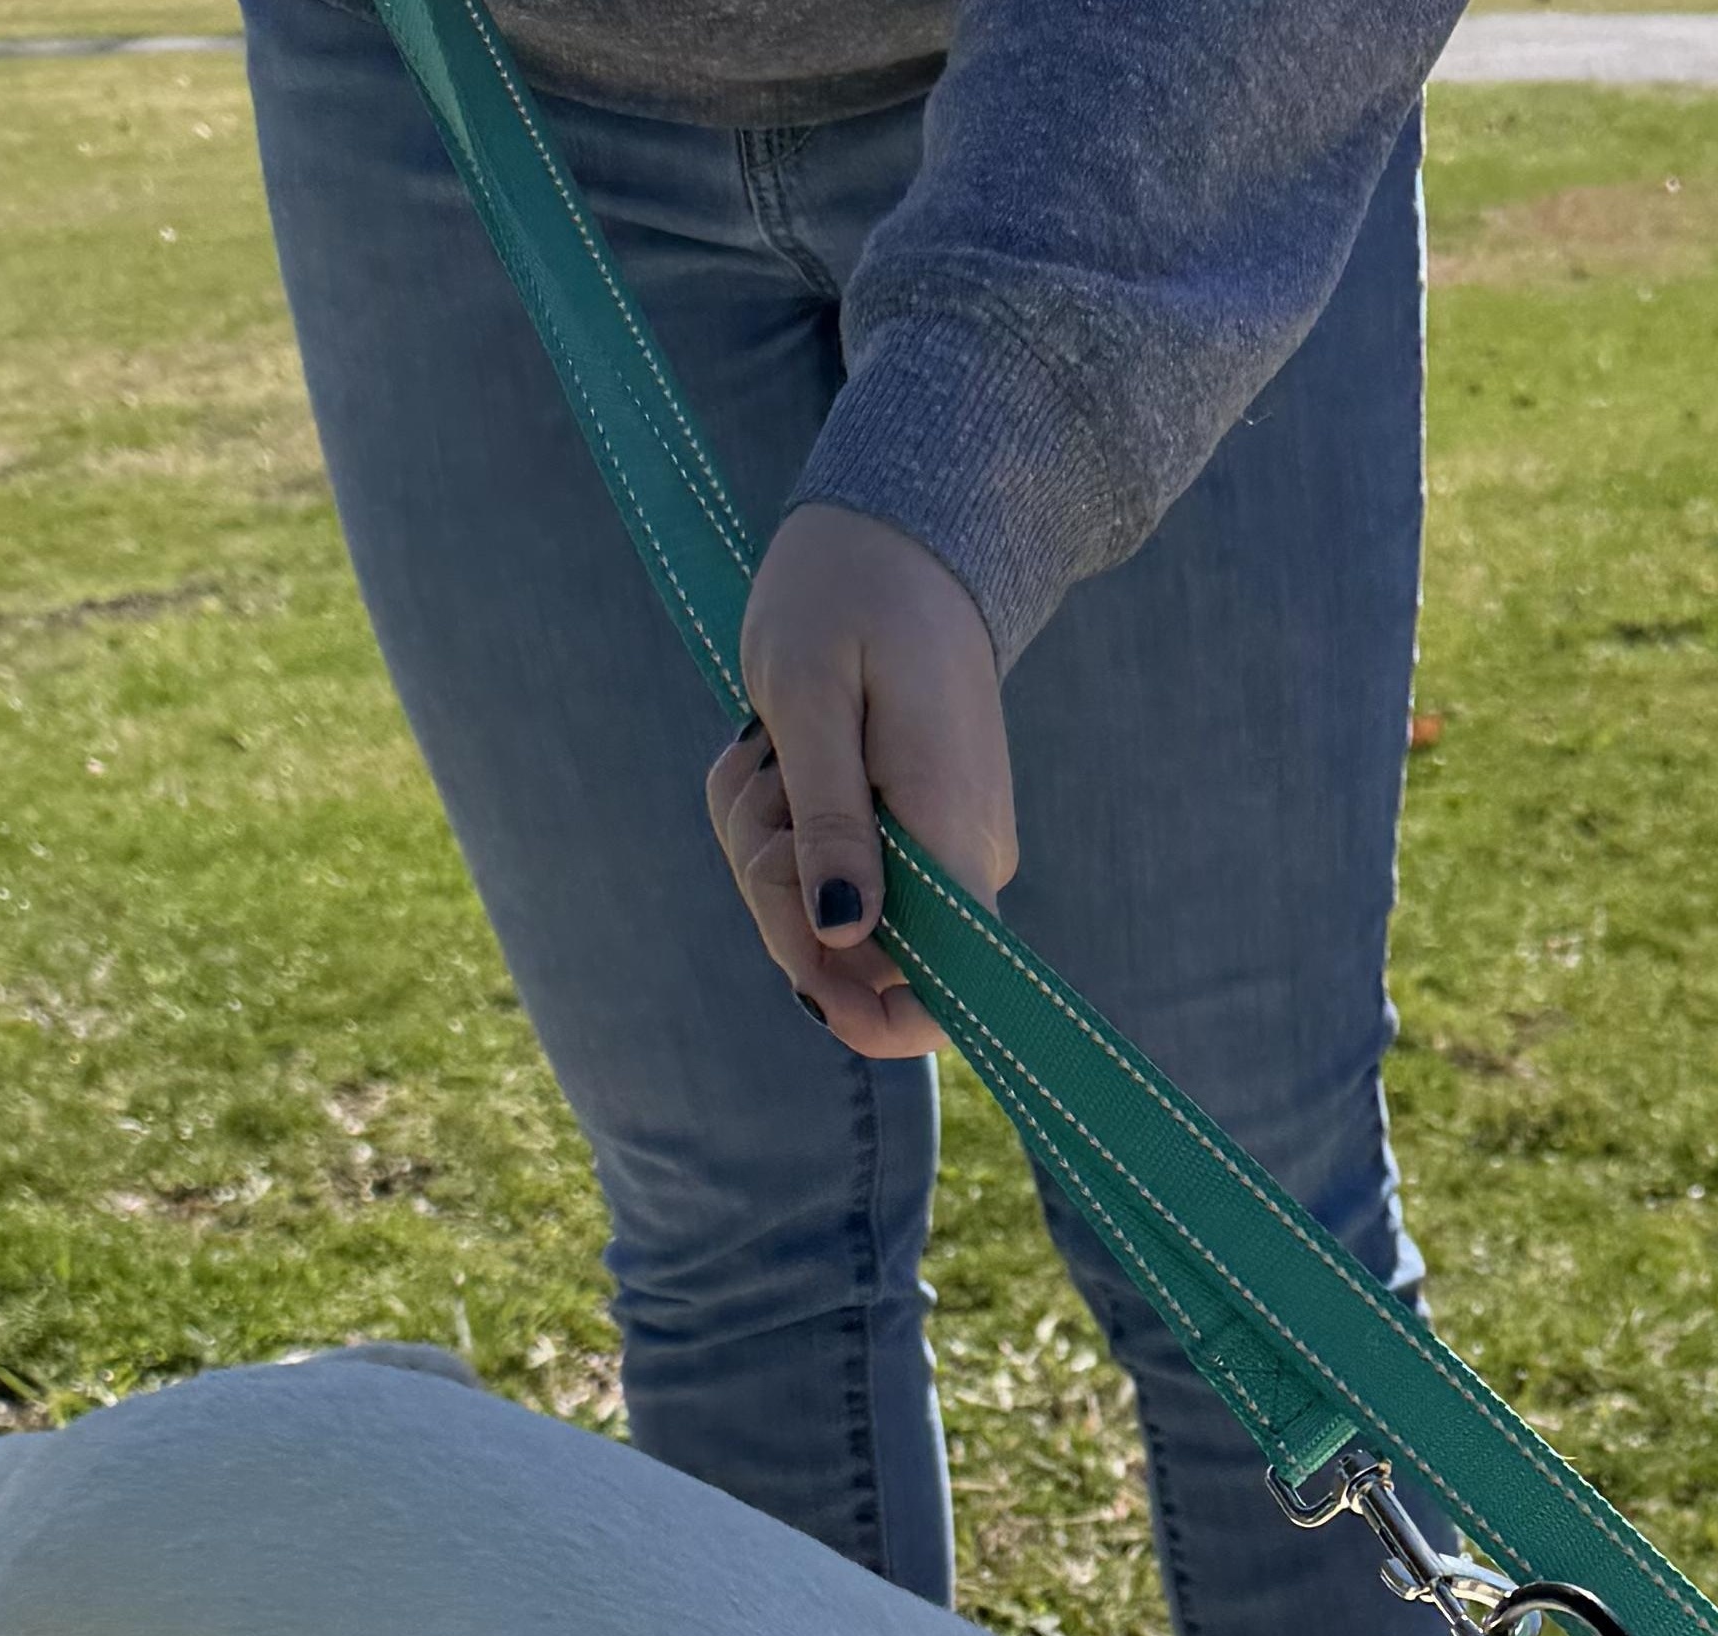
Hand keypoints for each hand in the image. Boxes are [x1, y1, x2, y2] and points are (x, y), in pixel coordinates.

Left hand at [711, 505, 1016, 1062]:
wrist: (901, 533)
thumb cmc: (848, 596)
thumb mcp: (810, 699)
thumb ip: (829, 822)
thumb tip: (842, 935)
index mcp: (949, 838)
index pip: (943, 997)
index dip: (865, 1019)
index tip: (794, 973)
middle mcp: (959, 863)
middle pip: (854, 962)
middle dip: (774, 897)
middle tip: (758, 786)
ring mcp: (936, 852)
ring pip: (823, 915)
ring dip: (764, 848)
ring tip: (765, 754)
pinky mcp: (907, 835)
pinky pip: (824, 870)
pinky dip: (776, 829)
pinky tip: (773, 760)